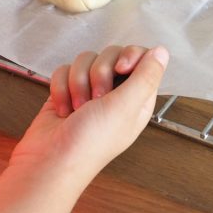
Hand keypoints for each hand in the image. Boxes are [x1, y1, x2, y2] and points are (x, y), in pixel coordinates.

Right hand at [11, 45, 168, 177]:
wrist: (50, 162)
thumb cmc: (91, 142)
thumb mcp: (126, 107)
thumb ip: (146, 76)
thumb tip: (162, 51)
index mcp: (137, 97)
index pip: (142, 58)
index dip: (131, 56)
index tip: (120, 68)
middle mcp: (116, 93)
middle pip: (112, 54)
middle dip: (99, 73)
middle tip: (96, 100)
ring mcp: (89, 91)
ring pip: (86, 59)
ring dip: (78, 83)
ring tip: (77, 109)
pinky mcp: (66, 91)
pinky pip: (64, 70)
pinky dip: (60, 88)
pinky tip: (63, 109)